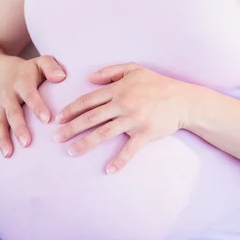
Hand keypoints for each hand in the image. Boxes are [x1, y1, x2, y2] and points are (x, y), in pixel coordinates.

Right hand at [0, 56, 65, 165]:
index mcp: (21, 82)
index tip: (47, 119)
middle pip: (12, 112)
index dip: (37, 106)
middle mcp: (7, 96)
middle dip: (18, 127)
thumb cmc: (31, 71)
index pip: (29, 94)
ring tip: (8, 154)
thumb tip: (60, 76)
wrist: (3, 73)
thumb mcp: (41, 61)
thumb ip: (51, 66)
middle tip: (27, 142)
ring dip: (2, 139)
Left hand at [53, 63, 195, 173]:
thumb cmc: (157, 83)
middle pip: (91, 118)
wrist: (183, 99)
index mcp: (118, 90)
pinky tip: (109, 170)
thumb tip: (89, 78)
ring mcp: (134, 120)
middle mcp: (123, 104)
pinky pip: (130, 149)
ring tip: (71, 152)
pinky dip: (119, 160)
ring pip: (104, 133)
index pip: (88, 100)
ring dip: (85, 143)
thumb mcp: (134, 69)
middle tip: (56, 137)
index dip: (71, 109)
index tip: (58, 119)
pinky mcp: (146, 134)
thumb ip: (110, 71)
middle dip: (71, 128)